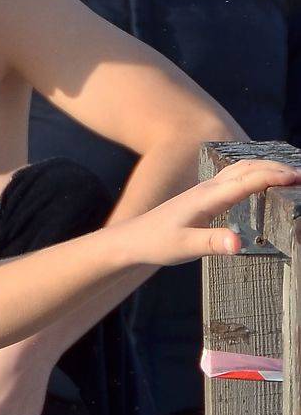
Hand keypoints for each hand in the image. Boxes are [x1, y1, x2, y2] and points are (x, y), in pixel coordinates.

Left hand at [118, 159, 300, 266]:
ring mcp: (205, 190)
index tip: (298, 178)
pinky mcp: (204, 196)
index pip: (246, 181)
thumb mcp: (185, 247)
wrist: (132, 239)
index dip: (273, 177)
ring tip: (292, 174)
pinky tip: (264, 180)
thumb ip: (212, 244)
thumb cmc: (157, 243)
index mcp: (206, 197)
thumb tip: (238, 244)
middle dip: (277, 168)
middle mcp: (207, 188)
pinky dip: (255, 172)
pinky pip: (235, 177)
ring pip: (241, 169)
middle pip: (247, 168)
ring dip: (267, 167)